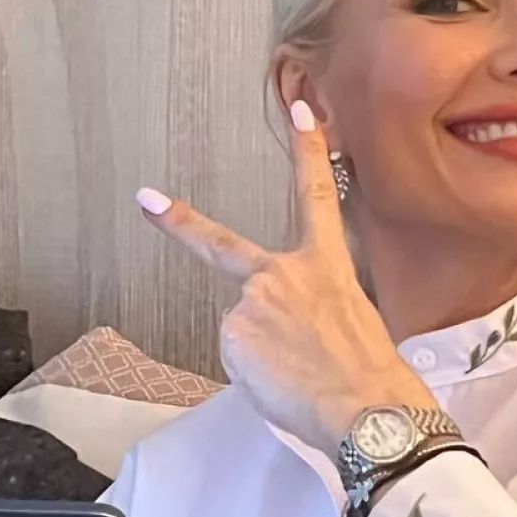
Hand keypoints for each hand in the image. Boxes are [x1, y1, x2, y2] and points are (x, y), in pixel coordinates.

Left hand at [135, 101, 437, 457]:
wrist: (366, 407)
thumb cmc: (370, 374)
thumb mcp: (353, 321)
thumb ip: (313, 308)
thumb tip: (283, 328)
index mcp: (328, 266)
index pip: (320, 195)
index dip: (309, 150)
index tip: (301, 110)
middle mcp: (285, 272)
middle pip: (224, 247)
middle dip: (179, 221)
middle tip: (146, 200)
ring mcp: (254, 300)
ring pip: (241, 330)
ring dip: (261, 354)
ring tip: (298, 375)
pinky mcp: (234, 332)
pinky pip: (237, 356)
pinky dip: (254, 373)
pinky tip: (282, 382)